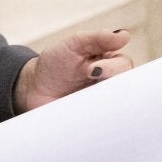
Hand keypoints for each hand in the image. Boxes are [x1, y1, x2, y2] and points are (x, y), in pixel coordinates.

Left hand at [13, 30, 133, 111]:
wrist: (33, 89)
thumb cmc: (55, 64)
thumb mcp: (73, 44)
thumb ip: (98, 38)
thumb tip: (125, 36)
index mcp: (110, 63)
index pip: (124, 66)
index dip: (113, 69)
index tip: (91, 70)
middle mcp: (111, 84)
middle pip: (127, 89)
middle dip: (113, 88)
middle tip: (90, 84)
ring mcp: (104, 104)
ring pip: (118, 109)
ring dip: (106, 107)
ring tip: (85, 103)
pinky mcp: (95, 122)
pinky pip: (104, 126)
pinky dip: (98, 123)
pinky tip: (84, 117)